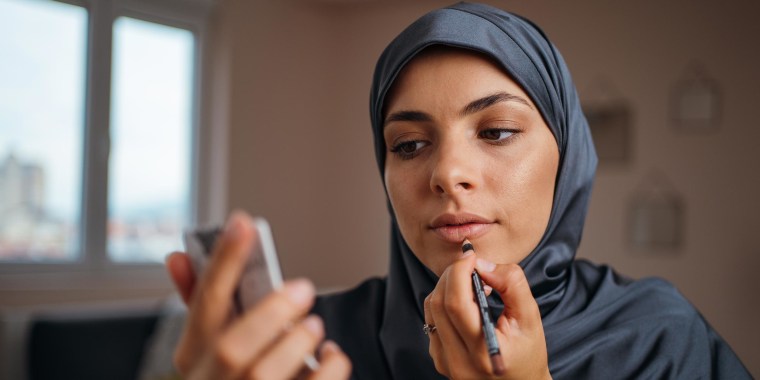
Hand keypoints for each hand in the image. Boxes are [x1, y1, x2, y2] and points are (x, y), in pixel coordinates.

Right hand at [165, 211, 351, 379]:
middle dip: (269, 312)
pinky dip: (329, 368)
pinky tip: (330, 355)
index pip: (203, 303)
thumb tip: (179, 258)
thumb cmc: (236, 375)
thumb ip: (202, 302)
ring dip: (297, 342)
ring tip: (313, 326)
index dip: (223, 262)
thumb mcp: (209, 344)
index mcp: (194, 357)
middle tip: (302, 288)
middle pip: (231, 348)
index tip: (243, 224)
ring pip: (264, 373)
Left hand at [424, 252, 550, 378]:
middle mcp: (459, 362)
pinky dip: (444, 302)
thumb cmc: (529, 353)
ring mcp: (445, 363)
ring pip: (431, 309)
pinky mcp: (439, 360)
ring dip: (447, 286)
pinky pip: (432, 320)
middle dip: (452, 275)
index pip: (456, 304)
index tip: (471, 256)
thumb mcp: (531, 318)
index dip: (460, 272)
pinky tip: (466, 302)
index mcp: (484, 352)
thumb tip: (482, 264)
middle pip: (439, 303)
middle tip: (471, 265)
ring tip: (472, 284)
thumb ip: (512, 285)